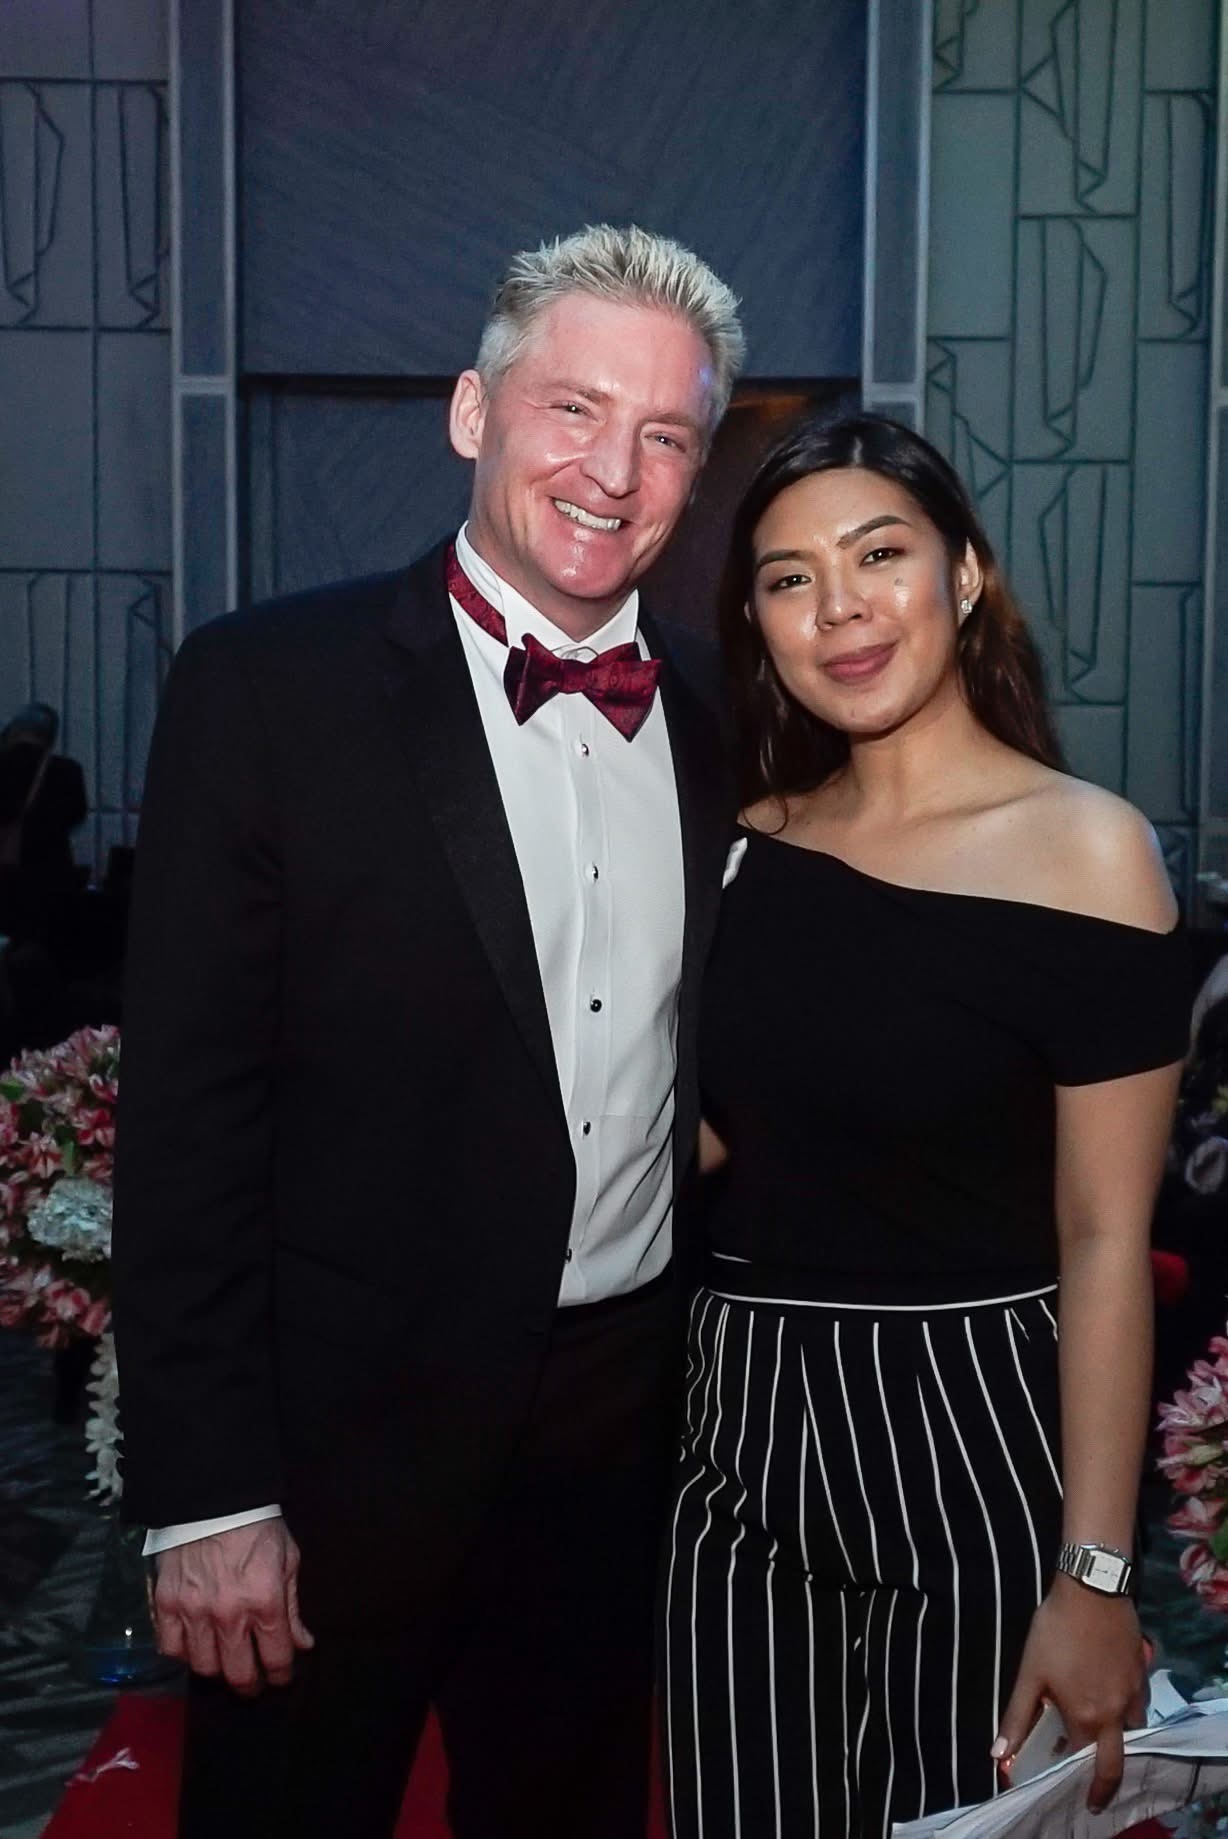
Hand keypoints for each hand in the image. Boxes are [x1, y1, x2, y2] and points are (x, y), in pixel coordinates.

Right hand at [152, 1516, 314, 1695]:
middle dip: (250, 1684)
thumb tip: (303, 1644)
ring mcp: (194, 1611)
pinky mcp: (167, 1604)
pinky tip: (194, 1645)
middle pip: (238, 1672)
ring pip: (204, 1667)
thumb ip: (293, 1607)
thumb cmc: (257, 1526)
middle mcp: (229, 1614)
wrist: (212, 1497)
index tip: (281, 1677)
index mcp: (265, 1601)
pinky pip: (171, 1649)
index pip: (276, 1658)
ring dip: (218, 1669)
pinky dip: (183, 1653)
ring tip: (224, 1661)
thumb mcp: (287, 1560)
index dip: (281, 1675)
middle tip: (253, 1682)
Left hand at [993, 1576, 1146, 1810]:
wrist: (1092, 1590)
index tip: (1064, 1784)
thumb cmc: (1056, 1631)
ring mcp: (1134, 1695)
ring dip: (1116, 1744)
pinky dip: (1127, 1716)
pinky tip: (1110, 1702)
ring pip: (1130, 1734)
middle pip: (1114, 1763)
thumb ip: (1017, 1716)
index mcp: (1088, 1718)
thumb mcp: (1030, 1673)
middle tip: (1095, 1798)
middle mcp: (1117, 1715)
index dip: (1071, 1774)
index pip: (1082, 1762)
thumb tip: (999, 1755)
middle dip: (1103, 1785)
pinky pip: (1138, 1708)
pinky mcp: (1142, 1675)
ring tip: (1098, 1740)